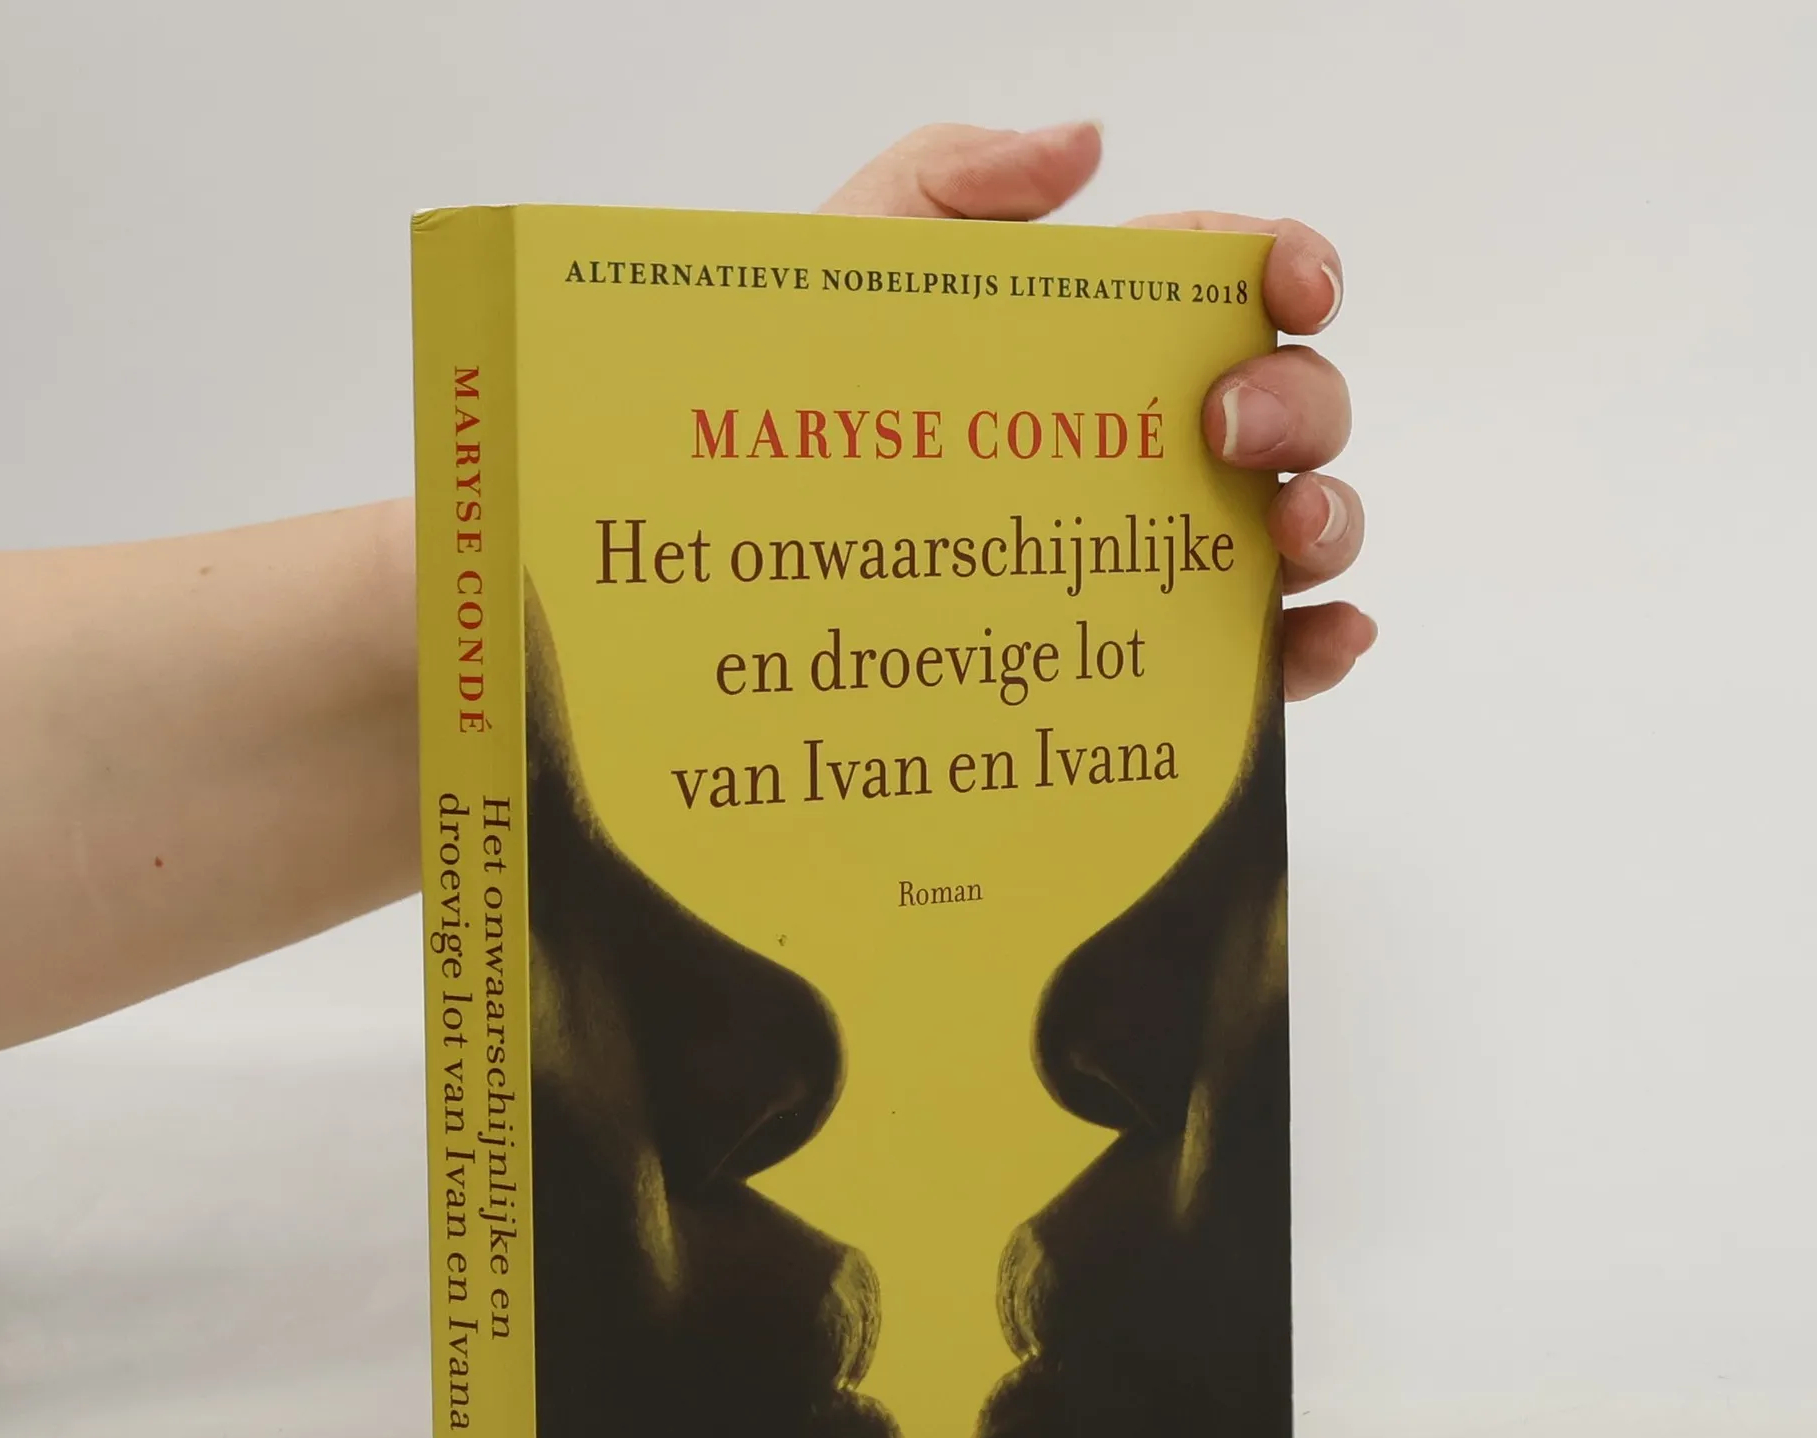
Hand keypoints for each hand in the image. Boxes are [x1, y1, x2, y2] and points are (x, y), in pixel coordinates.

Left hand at [820, 123, 1372, 700]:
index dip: (1293, 266)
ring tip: (1285, 532)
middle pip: (1295, 404)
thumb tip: (1085, 147)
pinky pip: (1263, 656)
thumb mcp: (857, 263)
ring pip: (1300, 524)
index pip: (1240, 285)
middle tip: (1221, 427)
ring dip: (1327, 519)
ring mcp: (1168, 550)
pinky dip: (1316, 644)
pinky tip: (1321, 638)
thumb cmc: (801, 404)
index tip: (1290, 282)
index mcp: (1111, 340)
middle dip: (1299, 400)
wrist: (743, 543)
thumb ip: (955, 175)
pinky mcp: (1158, 654)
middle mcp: (1159, 444)